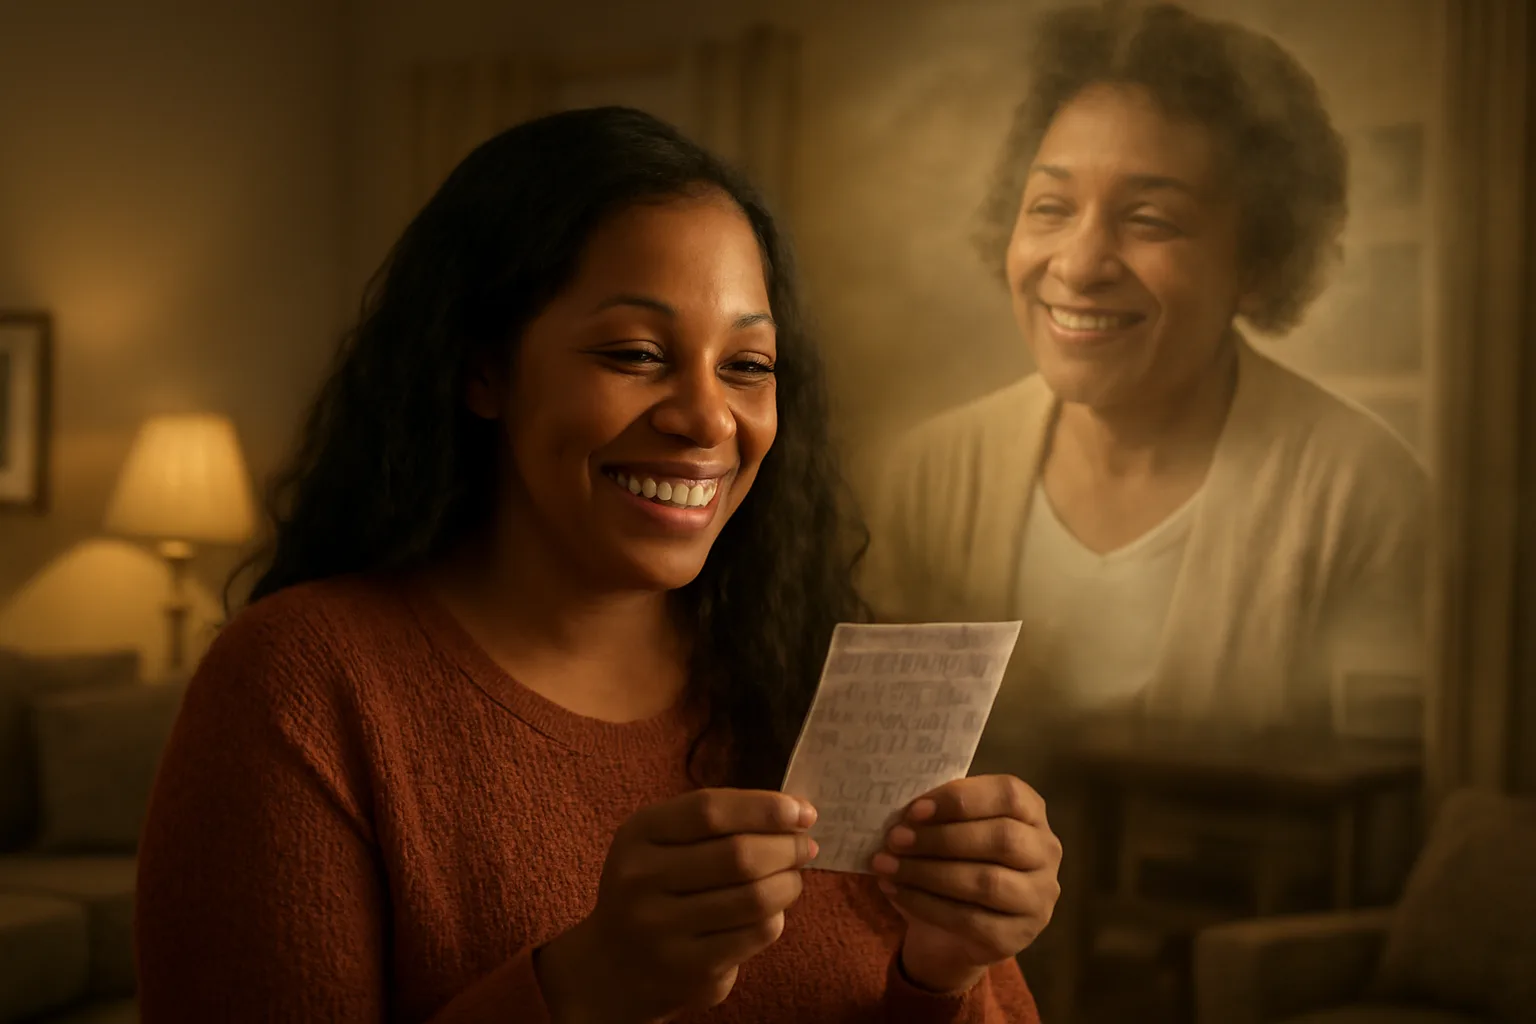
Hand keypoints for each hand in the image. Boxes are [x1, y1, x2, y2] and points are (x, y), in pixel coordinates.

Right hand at [535, 788, 818, 1022]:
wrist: (613, 967)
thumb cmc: (655, 887)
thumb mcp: (661, 841)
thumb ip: (716, 821)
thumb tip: (795, 813)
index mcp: (638, 834)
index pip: (710, 810)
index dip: (765, 807)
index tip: (803, 811)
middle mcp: (642, 880)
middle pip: (739, 855)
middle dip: (787, 847)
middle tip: (806, 846)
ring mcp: (663, 929)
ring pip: (755, 897)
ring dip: (789, 882)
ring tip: (793, 876)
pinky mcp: (689, 969)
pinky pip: (756, 934)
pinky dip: (776, 916)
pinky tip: (772, 910)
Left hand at [871, 775, 1061, 993]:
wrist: (955, 931)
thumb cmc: (953, 862)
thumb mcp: (949, 829)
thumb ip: (938, 815)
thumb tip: (906, 814)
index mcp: (1031, 812)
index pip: (1008, 795)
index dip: (961, 800)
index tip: (915, 810)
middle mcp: (1045, 853)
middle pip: (1001, 838)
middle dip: (941, 838)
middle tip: (896, 838)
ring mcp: (1038, 898)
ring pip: (986, 881)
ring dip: (928, 872)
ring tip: (887, 865)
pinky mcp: (1018, 935)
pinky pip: (970, 919)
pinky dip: (925, 903)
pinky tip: (896, 891)